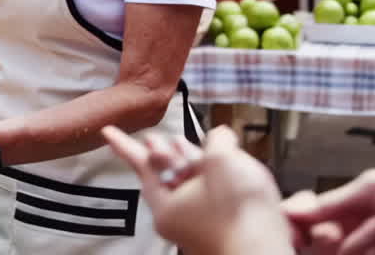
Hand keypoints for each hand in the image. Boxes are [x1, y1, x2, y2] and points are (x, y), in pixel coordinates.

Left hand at [104, 125, 292, 254]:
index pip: (140, 163)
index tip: (108, 131)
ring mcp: (200, 220)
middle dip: (164, 150)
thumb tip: (222, 137)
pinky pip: (212, 192)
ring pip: (191, 180)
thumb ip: (217, 141)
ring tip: (190, 148)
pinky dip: (216, 176)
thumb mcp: (223, 161)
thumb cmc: (239, 217)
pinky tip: (228, 163)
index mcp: (166, 205)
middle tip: (154, 138)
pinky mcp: (222, 222)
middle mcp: (179, 215)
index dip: (123, 143)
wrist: (267, 252)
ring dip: (193, 160)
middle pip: (165, 171)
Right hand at [284, 168, 374, 254]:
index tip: (292, 215)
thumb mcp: (373, 187)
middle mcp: (359, 238)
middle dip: (318, 235)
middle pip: (314, 245)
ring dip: (351, 242)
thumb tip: (292, 210)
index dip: (297, 219)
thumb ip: (332, 201)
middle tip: (331, 228)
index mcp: (354, 213)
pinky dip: (360, 250)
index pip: (310, 221)